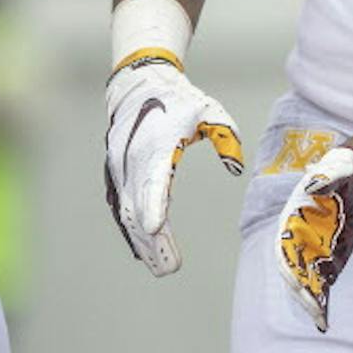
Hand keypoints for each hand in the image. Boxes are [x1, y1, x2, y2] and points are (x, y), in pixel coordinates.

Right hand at [103, 59, 244, 275]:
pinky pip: (122, 207)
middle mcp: (132, 158)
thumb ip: (225, 136)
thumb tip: (236, 167)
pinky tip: (144, 252)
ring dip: (143, 241)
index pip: (153, 177)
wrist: (138, 85)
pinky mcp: (116, 174)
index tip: (155, 228)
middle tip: (170, 268)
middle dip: (153, 238)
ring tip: (162, 268)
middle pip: (140, 204)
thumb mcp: (209, 110)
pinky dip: (132, 230)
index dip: (154, 203)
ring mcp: (119, 168)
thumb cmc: (179, 100)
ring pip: (128, 211)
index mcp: (156, 143)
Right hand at [275, 145, 352, 330]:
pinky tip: (324, 319)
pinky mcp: (329, 259)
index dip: (289, 268)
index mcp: (292, 222)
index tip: (297, 283)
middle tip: (314, 310)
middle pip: (295, 272)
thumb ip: (326, 178)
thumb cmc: (340, 173)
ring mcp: (312, 252)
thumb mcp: (336, 171)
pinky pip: (322, 284)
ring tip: (321, 320)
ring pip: (307, 282)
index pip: (286, 251)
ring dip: (312, 301)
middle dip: (302, 291)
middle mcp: (298, 242)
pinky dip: (323, 301)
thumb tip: (317, 182)